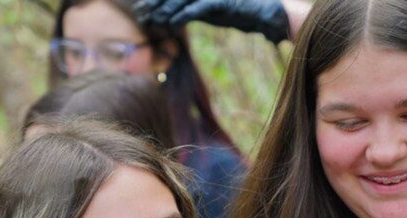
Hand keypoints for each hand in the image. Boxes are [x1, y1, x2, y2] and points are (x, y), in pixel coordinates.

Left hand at [135, 0, 289, 42]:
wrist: (268, 12)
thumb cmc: (243, 12)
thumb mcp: (214, 11)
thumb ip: (196, 10)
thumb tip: (176, 17)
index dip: (157, 0)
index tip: (142, 7)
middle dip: (154, 2)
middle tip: (139, 12)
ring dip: (163, 10)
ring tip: (149, 20)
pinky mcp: (218, 2)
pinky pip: (195, 10)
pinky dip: (180, 18)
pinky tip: (170, 25)